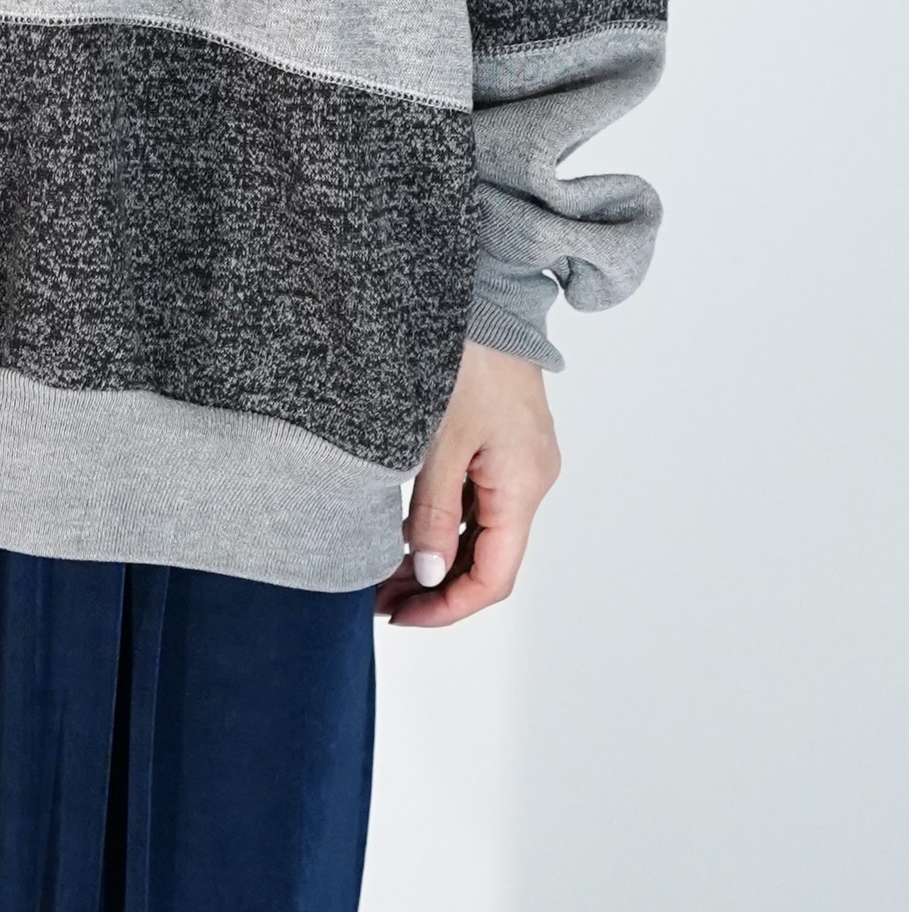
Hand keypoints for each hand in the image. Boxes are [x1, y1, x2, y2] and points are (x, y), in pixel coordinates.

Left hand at [375, 340, 561, 628]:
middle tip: (379, 599)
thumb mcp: (436, 440)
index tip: (401, 616)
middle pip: (491, 560)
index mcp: (524, 484)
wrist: (484, 295)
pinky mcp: (505, 443)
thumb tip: (431, 574)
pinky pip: (479, 501)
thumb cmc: (462, 357)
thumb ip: (434, 513)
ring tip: (384, 572)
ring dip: (439, 557)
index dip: (448, 607)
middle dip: (438, 587)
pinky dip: (446, 523)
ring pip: (483, 532)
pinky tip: (407, 530)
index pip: (495, 577)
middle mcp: (532, 478)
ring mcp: (521, 461)